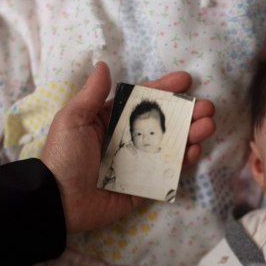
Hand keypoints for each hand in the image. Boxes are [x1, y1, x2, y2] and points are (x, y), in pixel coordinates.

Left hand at [40, 62, 215, 233]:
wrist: (57, 200)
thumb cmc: (64, 156)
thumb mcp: (73, 120)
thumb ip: (92, 94)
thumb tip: (103, 65)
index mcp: (111, 120)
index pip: (143, 101)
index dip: (165, 89)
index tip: (186, 81)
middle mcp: (128, 139)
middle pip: (164, 122)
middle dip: (188, 113)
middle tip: (207, 107)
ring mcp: (138, 163)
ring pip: (171, 145)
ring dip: (192, 134)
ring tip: (208, 126)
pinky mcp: (144, 186)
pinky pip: (168, 172)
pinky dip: (183, 162)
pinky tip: (195, 150)